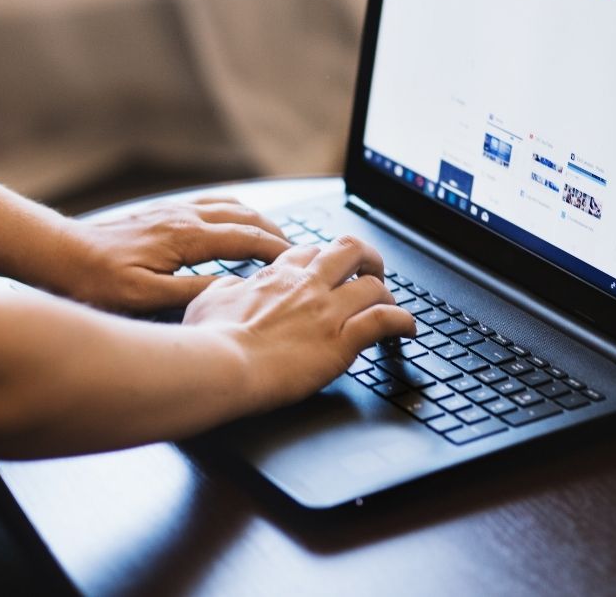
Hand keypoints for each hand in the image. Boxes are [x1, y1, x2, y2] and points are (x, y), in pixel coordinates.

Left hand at [54, 196, 290, 310]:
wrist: (59, 254)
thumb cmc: (97, 280)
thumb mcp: (148, 297)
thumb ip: (196, 292)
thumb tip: (235, 289)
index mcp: (186, 237)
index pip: (247, 238)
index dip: (278, 250)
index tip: (300, 262)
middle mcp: (184, 216)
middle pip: (245, 216)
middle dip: (276, 231)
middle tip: (298, 251)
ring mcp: (173, 210)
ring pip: (230, 205)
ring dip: (257, 219)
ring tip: (275, 236)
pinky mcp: (162, 212)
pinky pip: (210, 203)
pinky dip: (234, 211)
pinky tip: (234, 221)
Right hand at [183, 235, 414, 410]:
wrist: (219, 365)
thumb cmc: (207, 339)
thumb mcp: (207, 301)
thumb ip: (227, 288)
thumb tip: (233, 286)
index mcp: (276, 276)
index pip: (309, 252)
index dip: (322, 259)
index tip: (326, 271)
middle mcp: (306, 286)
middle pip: (349, 250)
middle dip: (366, 258)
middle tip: (371, 272)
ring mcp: (327, 311)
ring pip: (373, 285)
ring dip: (386, 295)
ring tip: (390, 305)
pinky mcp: (342, 341)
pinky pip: (385, 320)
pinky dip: (403, 322)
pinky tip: (408, 330)